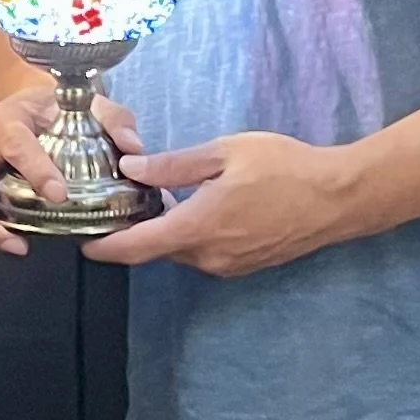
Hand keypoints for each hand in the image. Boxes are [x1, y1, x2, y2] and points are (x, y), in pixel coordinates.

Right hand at [0, 86, 142, 257]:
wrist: (29, 100)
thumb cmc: (55, 105)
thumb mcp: (88, 103)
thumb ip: (115, 120)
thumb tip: (132, 148)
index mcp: (9, 118)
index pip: (15, 144)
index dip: (35, 170)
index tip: (58, 194)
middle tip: (19, 242)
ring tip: (17, 246)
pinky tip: (15, 239)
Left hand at [91, 130, 354, 277]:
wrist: (337, 198)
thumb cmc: (284, 168)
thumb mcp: (225, 153)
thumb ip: (174, 166)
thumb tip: (131, 169)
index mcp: (198, 227)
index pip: (137, 248)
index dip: (105, 248)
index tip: (82, 242)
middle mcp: (209, 256)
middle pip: (156, 251)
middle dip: (135, 232)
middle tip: (120, 202)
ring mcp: (228, 265)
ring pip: (181, 252)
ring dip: (165, 232)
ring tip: (157, 200)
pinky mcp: (244, 266)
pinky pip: (204, 254)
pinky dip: (190, 237)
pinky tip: (195, 209)